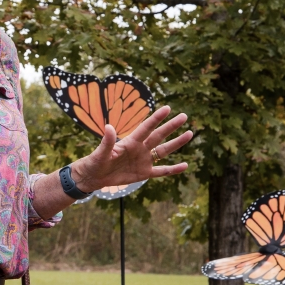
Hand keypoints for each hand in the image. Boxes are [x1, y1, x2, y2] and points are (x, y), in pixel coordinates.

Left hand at [70, 105, 191, 191]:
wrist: (95, 176)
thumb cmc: (95, 162)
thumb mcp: (101, 152)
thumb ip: (107, 141)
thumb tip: (108, 126)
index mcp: (130, 142)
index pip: (146, 128)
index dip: (156, 119)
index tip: (167, 108)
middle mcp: (140, 149)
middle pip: (158, 136)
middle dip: (171, 126)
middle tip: (184, 116)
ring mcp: (143, 160)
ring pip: (163, 150)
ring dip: (176, 143)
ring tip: (190, 133)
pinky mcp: (144, 173)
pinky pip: (162, 171)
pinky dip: (173, 169)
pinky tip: (185, 165)